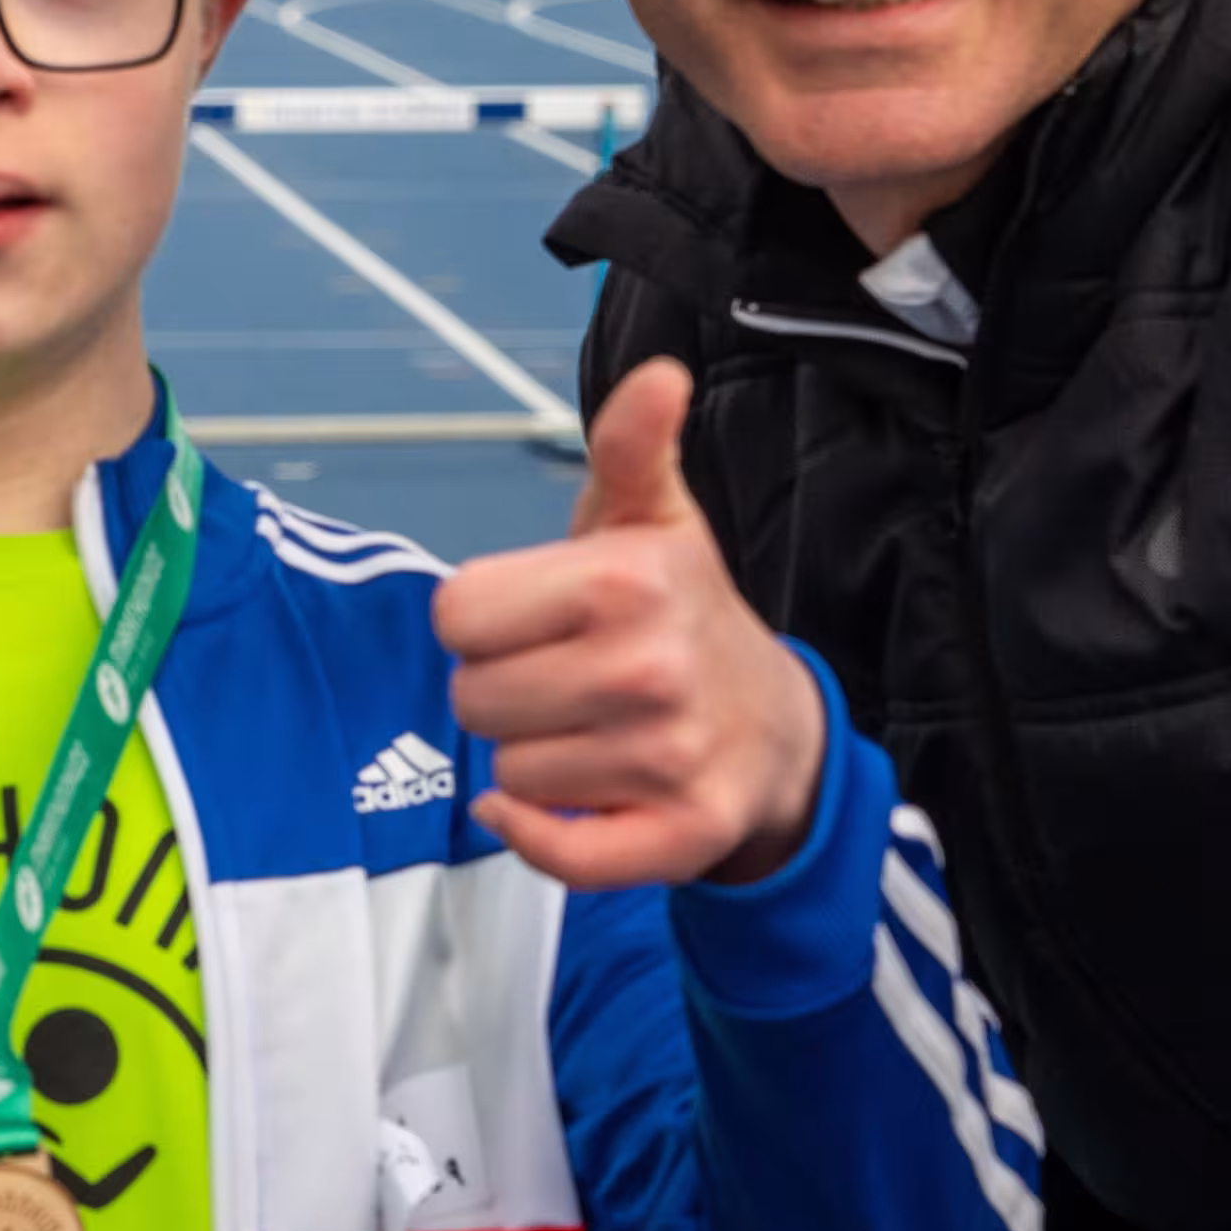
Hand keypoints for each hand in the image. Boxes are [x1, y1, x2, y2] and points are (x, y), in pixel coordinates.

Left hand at [437, 356, 824, 888]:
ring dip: (535, 758)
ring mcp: (672, 757)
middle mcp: (652, 668)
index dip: (483, 619)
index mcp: (627, 579)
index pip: (455, 613)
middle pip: (471, 700)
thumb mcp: (652, 519)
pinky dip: (541, 834)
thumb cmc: (680, 612)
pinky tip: (559, 802)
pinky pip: (561, 854)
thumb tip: (660, 376)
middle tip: (567, 675)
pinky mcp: (684, 833)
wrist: (775, 722)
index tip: (537, 617)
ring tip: (593, 728)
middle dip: (505, 690)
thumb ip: (630, 446)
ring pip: (508, 774)